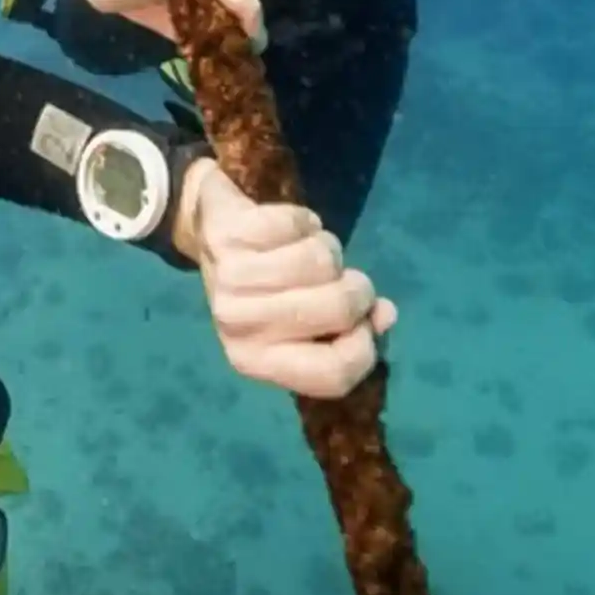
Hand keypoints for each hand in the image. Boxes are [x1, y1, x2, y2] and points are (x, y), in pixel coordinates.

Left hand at [174, 161, 396, 398]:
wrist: (209, 230)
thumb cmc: (266, 285)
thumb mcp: (303, 319)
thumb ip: (352, 328)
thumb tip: (385, 314)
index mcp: (255, 361)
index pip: (334, 375)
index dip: (364, 347)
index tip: (361, 323)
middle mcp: (238, 327)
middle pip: (337, 308)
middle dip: (356, 288)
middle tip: (341, 278)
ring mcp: (228, 280)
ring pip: (322, 260)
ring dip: (328, 249)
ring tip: (308, 251)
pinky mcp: (228, 234)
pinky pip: (300, 223)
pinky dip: (304, 220)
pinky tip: (285, 228)